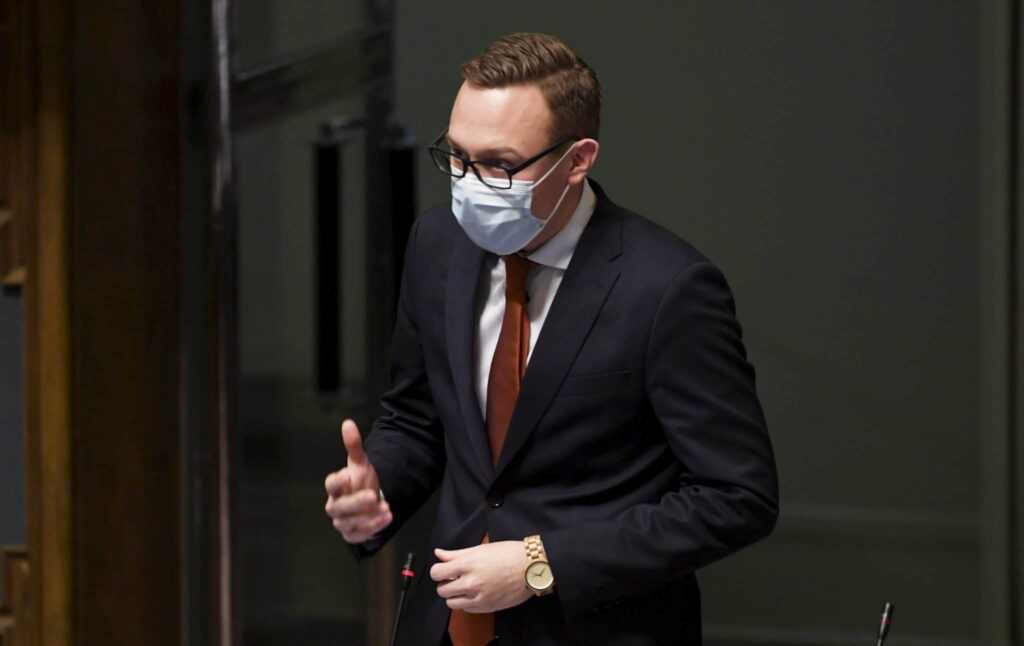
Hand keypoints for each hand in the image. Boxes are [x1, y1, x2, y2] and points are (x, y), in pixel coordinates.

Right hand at [324, 419, 390, 543]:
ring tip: (386, 508)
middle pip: (339, 507)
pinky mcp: (351, 534)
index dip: (338, 480)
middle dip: (356, 502)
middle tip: (373, 495)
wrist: (367, 501)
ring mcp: (342, 521)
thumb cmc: (359, 481)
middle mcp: (334, 505)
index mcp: (334, 487)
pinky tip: (388, 518)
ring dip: (368, 517)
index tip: (349, 475)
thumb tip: (348, 423)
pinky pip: (359, 535)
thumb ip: (353, 445)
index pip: (331, 484)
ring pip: (349, 523)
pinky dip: (373, 528)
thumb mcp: (360, 463)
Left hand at [429, 541, 532, 612]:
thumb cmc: (509, 554)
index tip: (444, 570)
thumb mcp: (480, 549)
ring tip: (465, 586)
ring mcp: (478, 597)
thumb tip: (439, 554)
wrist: (531, 567)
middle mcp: (470, 583)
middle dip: (446, 583)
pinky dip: (467, 603)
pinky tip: (476, 593)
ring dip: (455, 595)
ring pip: (451, 603)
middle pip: (441, 590)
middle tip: (456, 578)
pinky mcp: (486, 607)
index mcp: (467, 565)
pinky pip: (466, 610)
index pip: (437, 573)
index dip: (439, 571)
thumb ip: (456, 553)